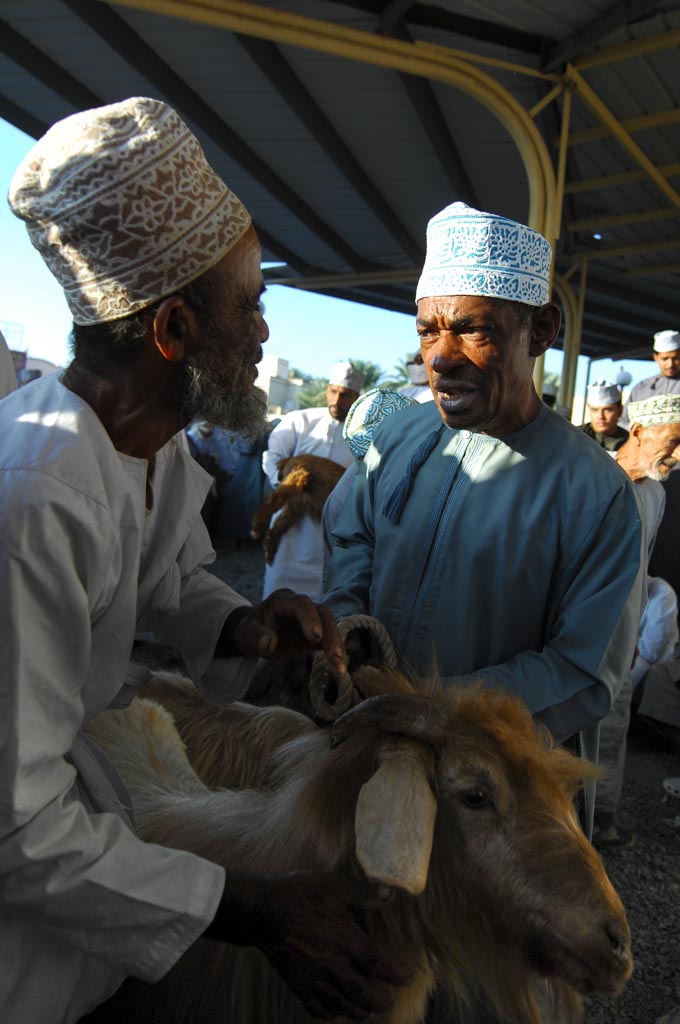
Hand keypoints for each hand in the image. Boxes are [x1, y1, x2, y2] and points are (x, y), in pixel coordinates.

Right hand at [206, 871, 410, 1020]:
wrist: (265, 912)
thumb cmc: (301, 895)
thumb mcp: (335, 886)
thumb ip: (364, 894)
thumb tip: (389, 894)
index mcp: (347, 941)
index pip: (380, 966)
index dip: (399, 974)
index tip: (410, 975)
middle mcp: (334, 966)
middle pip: (365, 998)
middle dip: (382, 1001)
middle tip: (388, 997)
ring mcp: (315, 980)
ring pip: (344, 1009)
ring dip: (359, 1010)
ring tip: (366, 1005)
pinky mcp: (299, 986)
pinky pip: (319, 1010)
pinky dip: (332, 1012)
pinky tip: (336, 1004)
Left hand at [220, 590, 346, 683]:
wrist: (256, 634)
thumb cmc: (250, 631)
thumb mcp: (245, 634)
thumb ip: (255, 637)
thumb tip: (270, 643)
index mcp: (283, 600)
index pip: (300, 605)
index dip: (309, 618)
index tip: (315, 637)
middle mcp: (301, 605)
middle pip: (322, 614)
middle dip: (330, 634)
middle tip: (335, 655)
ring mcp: (311, 618)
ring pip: (330, 627)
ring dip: (336, 646)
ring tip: (340, 668)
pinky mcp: (317, 633)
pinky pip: (329, 640)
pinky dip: (336, 653)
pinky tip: (340, 669)